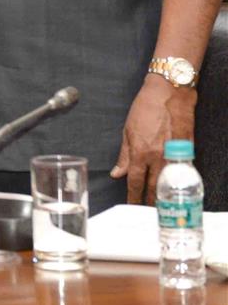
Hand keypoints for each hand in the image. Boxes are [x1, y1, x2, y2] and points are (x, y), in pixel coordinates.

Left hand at [111, 76, 196, 203]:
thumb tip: (117, 172)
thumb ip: (124, 154)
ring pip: (169, 182)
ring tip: (160, 205)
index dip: (132, 196)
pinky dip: (177, 180)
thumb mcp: (128, 129)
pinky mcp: (187, 150)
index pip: (134, 181)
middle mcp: (157, 157)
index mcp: (140, 152)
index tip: (131, 205)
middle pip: (153, 187)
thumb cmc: (146, 107)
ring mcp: (174, 154)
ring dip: (164, 195)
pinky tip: (175, 187)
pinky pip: (182, 171)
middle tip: (147, 212)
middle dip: (150, 201)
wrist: (170, 93)